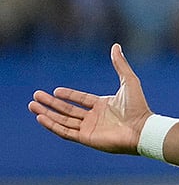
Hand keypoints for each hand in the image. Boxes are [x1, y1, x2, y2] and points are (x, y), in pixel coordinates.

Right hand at [28, 44, 151, 153]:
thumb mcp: (129, 80)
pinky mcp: (85, 138)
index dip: (68, 95)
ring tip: (32, 106)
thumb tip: (115, 46)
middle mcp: (94, 117)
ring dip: (47, 114)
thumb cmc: (138, 106)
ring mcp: (89, 129)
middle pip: (67, 110)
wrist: (141, 128)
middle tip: (35, 97)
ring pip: (62, 121)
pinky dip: (52, 125)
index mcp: (103, 106)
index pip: (80, 100)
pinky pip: (65, 132)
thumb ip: (120, 64)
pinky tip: (41, 117)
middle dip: (50, 104)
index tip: (55, 90)